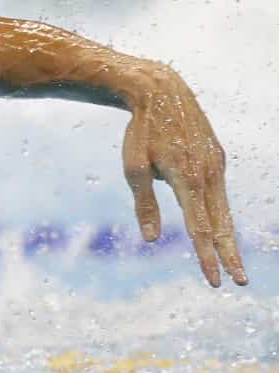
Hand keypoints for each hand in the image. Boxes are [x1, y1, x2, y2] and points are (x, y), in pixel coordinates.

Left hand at [122, 62, 246, 286]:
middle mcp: (209, 173)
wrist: (161, 92)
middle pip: (220, 223)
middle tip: (238, 281)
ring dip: (227, 237)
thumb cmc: (140, 132)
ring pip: (223, 209)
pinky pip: (218, 192)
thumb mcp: (134, 168)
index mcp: (188, 178)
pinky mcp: (216, 158)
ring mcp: (216, 165)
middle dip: (228, 254)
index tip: (213, 280)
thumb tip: (152, 239)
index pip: (200, 227)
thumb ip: (145, 205)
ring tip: (231, 262)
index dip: (206, 256)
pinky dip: (219, 213)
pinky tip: (216, 227)